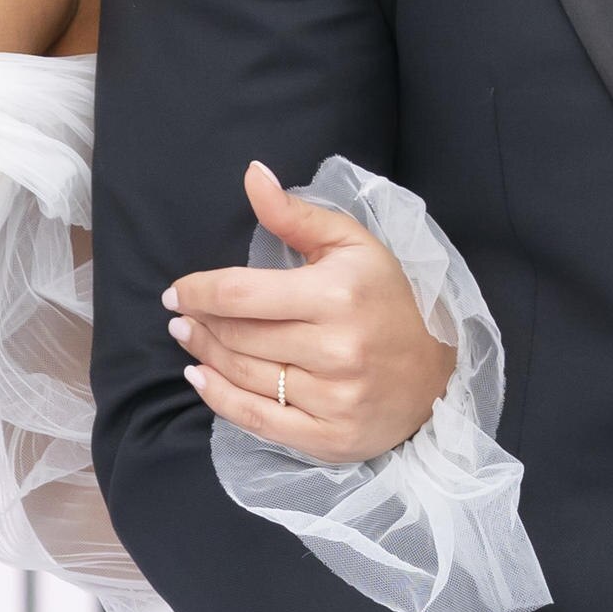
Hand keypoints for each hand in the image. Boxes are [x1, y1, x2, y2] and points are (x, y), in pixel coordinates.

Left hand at [166, 160, 457, 463]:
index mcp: (337, 294)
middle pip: (237, 336)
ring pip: (242, 376)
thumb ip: (295, 214)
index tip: (177, 291)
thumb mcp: (352, 245)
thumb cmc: (387, 299)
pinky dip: (219, 400)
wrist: (436, 373)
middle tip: (181, 317)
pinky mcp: (330, 437)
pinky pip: (257, 420)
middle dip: (199, 323)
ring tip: (189, 339)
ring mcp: (334, 398)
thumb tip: (251, 174)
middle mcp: (336, 348)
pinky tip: (201, 378)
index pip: (241, 293)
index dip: (198, 292)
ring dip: (204, 356)